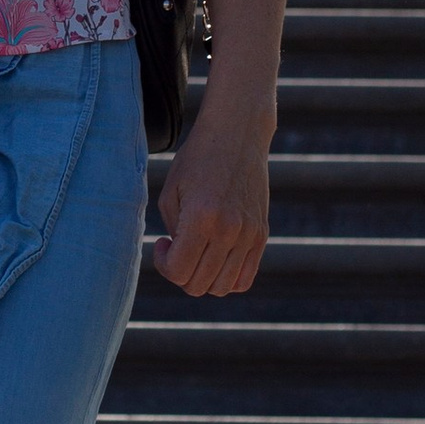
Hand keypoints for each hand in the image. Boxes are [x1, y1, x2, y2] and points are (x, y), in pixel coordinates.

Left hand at [150, 115, 267, 295]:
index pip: (179, 272)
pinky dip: (226, 278)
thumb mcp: (171, 193)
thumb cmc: (196, 160)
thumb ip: (174, 232)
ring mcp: (249, 235)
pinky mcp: (261, 235)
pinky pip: (245, 278)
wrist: (237, 135)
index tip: (163, 244)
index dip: (163, 265)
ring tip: (195, 252)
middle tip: (176, 247)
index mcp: (202, 218)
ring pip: (222, 287)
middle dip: (180, 274)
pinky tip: (214, 256)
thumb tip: (182, 262)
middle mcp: (229, 231)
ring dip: (202, 278)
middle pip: (199, 285)